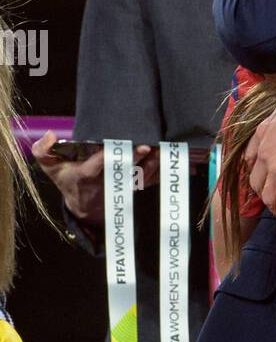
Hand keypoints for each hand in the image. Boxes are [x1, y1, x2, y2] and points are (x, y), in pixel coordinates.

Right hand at [31, 131, 158, 223]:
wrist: (83, 206)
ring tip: (162, 148)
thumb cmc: (67, 180)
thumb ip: (42, 151)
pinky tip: (168, 157)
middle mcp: (105, 182)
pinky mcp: (133, 188)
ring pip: (140, 176)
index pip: (98, 165)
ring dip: (153, 164)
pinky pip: (148, 180)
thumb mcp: (49, 167)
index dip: (110, 157)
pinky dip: (159, 170)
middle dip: (137, 158)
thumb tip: (49, 134)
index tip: (123, 146)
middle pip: (124, 169)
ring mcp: (121, 187)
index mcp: (86, 175)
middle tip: (150, 145)